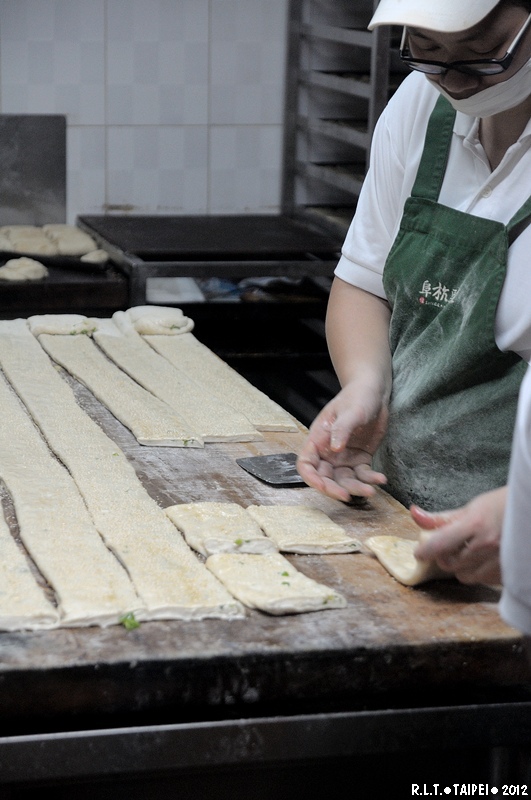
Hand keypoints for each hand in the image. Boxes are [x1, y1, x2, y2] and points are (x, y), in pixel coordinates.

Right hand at [297, 381, 388, 501]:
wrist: (374, 393)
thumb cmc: (357, 397)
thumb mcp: (350, 411)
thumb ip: (341, 429)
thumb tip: (334, 448)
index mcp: (318, 440)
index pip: (306, 465)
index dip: (312, 479)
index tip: (324, 487)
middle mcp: (328, 452)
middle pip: (325, 478)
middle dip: (335, 489)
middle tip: (349, 496)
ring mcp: (344, 458)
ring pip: (345, 480)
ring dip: (356, 488)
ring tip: (371, 491)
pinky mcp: (360, 460)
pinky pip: (362, 475)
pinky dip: (370, 480)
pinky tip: (380, 479)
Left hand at [411, 487, 506, 584]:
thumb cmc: (504, 506)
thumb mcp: (473, 507)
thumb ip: (442, 517)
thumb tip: (414, 514)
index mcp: (475, 524)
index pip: (439, 544)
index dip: (424, 551)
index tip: (420, 552)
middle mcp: (486, 545)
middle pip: (449, 563)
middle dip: (443, 556)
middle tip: (448, 546)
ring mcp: (499, 562)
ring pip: (464, 576)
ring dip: (460, 567)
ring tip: (468, 552)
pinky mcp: (508, 574)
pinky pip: (482, 581)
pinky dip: (477, 573)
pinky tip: (483, 559)